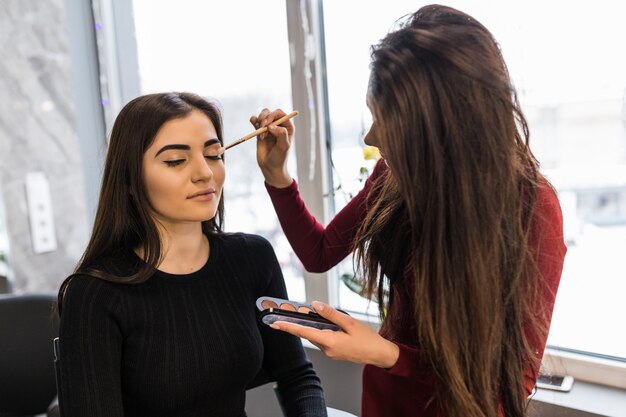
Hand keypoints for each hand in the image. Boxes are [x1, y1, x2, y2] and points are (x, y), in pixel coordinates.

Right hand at [250, 108, 293, 187]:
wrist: (270, 166)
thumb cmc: (279, 157)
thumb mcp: (283, 146)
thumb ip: (281, 134)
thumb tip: (271, 126)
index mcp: (287, 126)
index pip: (280, 114)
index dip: (273, 115)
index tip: (267, 124)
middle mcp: (279, 125)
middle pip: (270, 113)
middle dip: (265, 117)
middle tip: (263, 128)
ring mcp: (269, 127)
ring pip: (263, 115)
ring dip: (259, 121)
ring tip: (261, 135)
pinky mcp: (260, 131)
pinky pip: (256, 121)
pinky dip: (253, 119)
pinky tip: (253, 122)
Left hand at [270, 301, 399, 368]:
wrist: (379, 354)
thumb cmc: (367, 339)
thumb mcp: (350, 323)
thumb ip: (331, 314)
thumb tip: (315, 305)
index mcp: (330, 342)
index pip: (304, 333)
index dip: (288, 327)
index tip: (275, 323)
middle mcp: (326, 349)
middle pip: (307, 332)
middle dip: (297, 321)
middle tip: (286, 308)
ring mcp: (329, 352)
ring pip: (315, 334)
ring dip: (310, 324)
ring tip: (303, 311)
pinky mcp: (333, 351)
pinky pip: (322, 338)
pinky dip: (319, 329)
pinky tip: (321, 321)